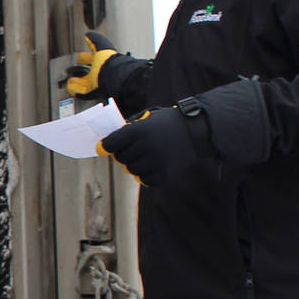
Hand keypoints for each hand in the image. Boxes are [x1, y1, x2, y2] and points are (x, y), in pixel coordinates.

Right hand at [66, 33, 124, 97]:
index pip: (92, 59)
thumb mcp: (102, 47)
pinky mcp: (92, 92)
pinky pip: (81, 92)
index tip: (80, 57)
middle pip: (89, 73)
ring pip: (84, 84)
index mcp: (103, 62)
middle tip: (74, 70)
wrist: (114, 77)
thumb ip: (95, 41)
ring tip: (71, 81)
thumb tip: (89, 35)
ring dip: (76, 82)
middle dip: (80, 72)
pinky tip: (71, 86)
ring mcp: (96, 84)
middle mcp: (100, 74)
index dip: (85, 57)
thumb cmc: (110, 62)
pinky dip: (75, 89)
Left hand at [99, 105, 213, 185]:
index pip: (111, 143)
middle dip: (122, 153)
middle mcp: (145, 146)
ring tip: (144, 156)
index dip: (104, 146)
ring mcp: (155, 162)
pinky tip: (153, 165)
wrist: (196, 132)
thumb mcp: (147, 118)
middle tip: (130, 149)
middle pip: (120, 158)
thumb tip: (107, 143)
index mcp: (139, 130)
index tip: (102, 148)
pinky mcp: (164, 174)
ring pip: (131, 170)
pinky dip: (145, 174)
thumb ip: (128, 128)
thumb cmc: (168, 122)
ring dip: (134, 164)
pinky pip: (144, 179)